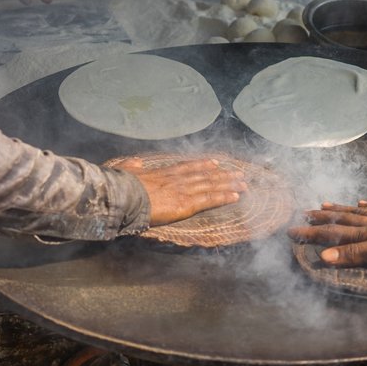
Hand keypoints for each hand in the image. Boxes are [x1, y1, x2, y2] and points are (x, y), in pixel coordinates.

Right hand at [116, 157, 246, 224]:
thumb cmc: (123, 186)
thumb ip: (132, 166)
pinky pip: (210, 199)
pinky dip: (224, 197)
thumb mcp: (125, 171)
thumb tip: (136, 161)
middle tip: (238, 174)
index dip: (203, 165)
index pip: (188, 167)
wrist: (126, 196)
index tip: (215, 163)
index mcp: (163, 172)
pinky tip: (236, 196)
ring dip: (229, 184)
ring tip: (244, 184)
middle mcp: (178, 179)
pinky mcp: (188, 204)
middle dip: (223, 175)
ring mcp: (184, 190)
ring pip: (212, 185)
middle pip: (205, 175)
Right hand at [287, 175, 366, 266]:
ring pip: (358, 213)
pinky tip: (365, 203)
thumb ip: (356, 253)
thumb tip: (324, 256)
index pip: (334, 234)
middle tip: (303, 215)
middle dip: (322, 220)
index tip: (291, 231)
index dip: (313, 234)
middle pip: (343, 220)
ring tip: (326, 205)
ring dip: (340, 211)